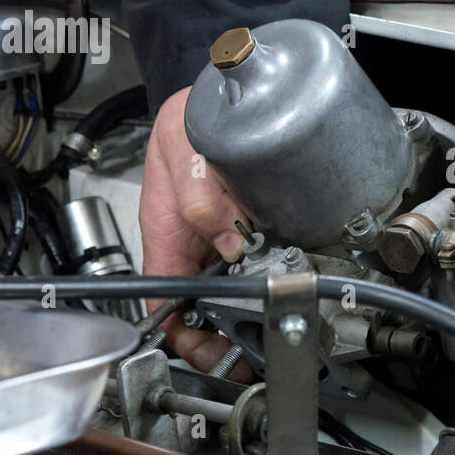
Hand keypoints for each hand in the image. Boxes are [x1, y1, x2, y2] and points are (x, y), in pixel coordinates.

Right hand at [139, 86, 251, 370]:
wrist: (209, 99)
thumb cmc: (184, 122)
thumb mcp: (182, 149)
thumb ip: (199, 192)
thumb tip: (228, 238)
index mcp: (165, 237)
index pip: (166, 304)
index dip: (187, 338)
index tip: (214, 355)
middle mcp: (191, 244)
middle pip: (202, 307)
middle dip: (226, 334)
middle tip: (256, 349)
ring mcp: (216, 239)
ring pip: (231, 290)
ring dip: (251, 312)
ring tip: (277, 325)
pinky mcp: (241, 229)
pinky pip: (253, 263)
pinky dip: (269, 277)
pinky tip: (290, 282)